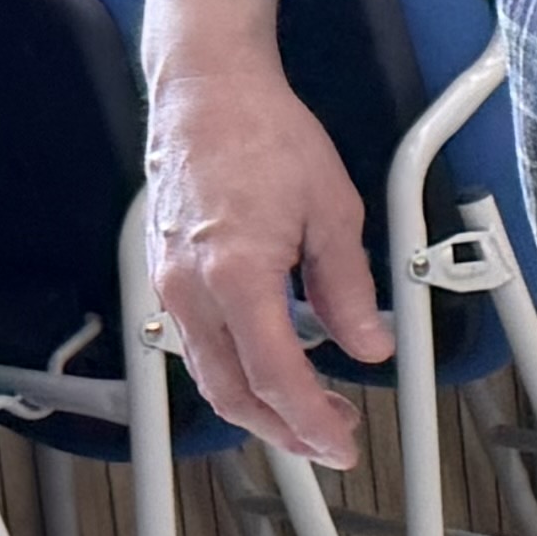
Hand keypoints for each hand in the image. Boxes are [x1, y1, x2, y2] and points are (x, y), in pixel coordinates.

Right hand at [145, 43, 380, 463]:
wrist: (207, 90)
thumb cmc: (264, 134)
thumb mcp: (333, 211)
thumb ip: (350, 289)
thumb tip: (370, 345)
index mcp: (236, 274)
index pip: (274, 375)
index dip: (310, 420)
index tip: (341, 443)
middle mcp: (191, 286)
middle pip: (231, 391)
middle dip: (283, 430)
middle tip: (330, 444)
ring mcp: (170, 282)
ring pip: (208, 373)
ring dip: (257, 407)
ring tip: (309, 418)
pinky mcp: (166, 274)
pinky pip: (196, 343)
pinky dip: (233, 372)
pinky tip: (268, 374)